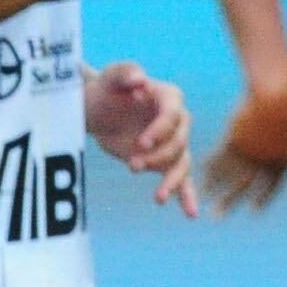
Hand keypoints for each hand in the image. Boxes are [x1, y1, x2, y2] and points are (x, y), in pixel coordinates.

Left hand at [85, 61, 196, 213]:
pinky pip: (181, 179)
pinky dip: (186, 195)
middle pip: (180, 142)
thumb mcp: (111, 77)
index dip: (161, 130)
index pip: (174, 115)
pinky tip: (190, 213)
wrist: (96, 110)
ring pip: (182, 163)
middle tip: (133, 165)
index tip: (141, 143)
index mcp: (169, 98)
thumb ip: (125, 73)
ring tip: (157, 197)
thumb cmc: (105, 89)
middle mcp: (177, 120)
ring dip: (171, 180)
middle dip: (159, 156)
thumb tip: (140, 80)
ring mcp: (171, 142)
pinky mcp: (162, 161)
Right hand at [202, 77, 286, 211]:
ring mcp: (247, 150)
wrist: (276, 93)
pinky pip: (219, 157)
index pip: (271, 186)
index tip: (254, 211)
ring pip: (227, 173)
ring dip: (214, 187)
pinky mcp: (234, 138)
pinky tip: (201, 174)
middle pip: (243, 185)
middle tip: (216, 216)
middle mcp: (263, 160)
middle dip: (229, 201)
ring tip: (204, 197)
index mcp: (282, 161)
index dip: (263, 199)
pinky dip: (209, 166)